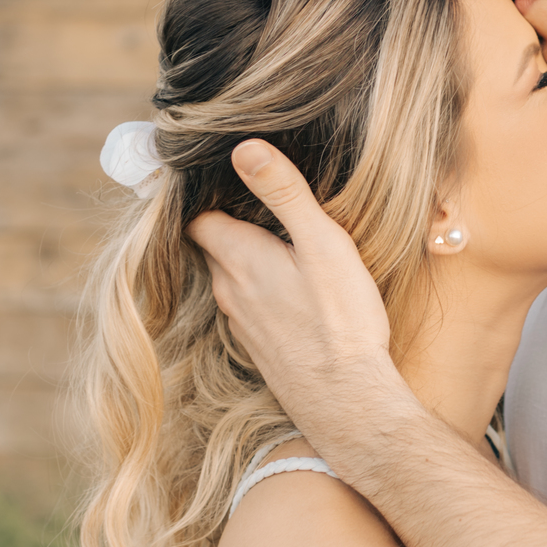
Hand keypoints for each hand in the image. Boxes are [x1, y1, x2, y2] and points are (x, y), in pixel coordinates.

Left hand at [188, 141, 401, 442]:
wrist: (347, 400)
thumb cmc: (340, 318)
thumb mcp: (321, 242)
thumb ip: (284, 192)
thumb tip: (243, 147)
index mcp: (237, 257)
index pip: (199, 216)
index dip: (209, 195)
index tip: (226, 179)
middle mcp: (228, 290)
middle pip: (213, 246)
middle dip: (231, 224)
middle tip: (259, 205)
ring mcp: (241, 323)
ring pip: (231, 278)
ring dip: (247, 260)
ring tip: (278, 245)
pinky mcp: (259, 347)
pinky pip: (249, 307)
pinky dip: (261, 291)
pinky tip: (291, 292)